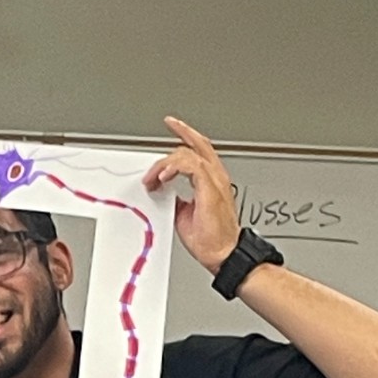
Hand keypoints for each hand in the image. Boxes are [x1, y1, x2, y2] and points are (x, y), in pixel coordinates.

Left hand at [142, 117, 240, 273]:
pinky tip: (164, 177)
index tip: (174, 127)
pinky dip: (175, 167)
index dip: (187, 137)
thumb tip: (163, 194)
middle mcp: (216, 177)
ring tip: (154, 176)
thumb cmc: (210, 239)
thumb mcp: (184, 214)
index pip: (200, 151)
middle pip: (200, 144)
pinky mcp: (211, 190)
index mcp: (212, 181)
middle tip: (170, 123)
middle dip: (182, 132)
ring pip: (191, 154)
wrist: (223, 253)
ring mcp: (215, 182)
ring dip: (167, 162)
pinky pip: (192, 166)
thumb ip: (176, 198)